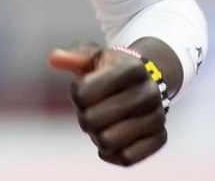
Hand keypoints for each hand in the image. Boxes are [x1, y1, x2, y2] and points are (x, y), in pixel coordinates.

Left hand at [48, 41, 167, 165]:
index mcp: (133, 67)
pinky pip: (126, 158)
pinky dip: (112, 154)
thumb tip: (54, 59)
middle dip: (85, 117)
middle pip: (92, 120)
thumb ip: (74, 56)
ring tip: (103, 125)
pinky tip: (113, 141)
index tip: (84, 90)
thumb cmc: (110, 70)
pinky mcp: (160, 137)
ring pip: (108, 141)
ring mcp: (158, 115)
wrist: (143, 83)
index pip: (83, 93)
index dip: (76, 95)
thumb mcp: (94, 57)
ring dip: (97, 136)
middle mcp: (150, 91)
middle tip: (92, 110)